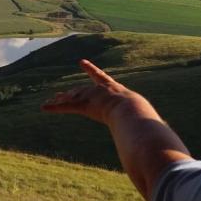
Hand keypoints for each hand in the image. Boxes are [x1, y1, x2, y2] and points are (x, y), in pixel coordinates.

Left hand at [42, 60, 156, 124]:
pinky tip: (43, 108)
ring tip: (50, 101)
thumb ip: (146, 125)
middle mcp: (100, 90)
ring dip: (60, 101)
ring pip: (71, 98)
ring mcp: (90, 96)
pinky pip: (64, 107)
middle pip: (82, 90)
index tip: (82, 62)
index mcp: (114, 90)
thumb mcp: (144, 117)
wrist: (132, 109)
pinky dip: (53, 108)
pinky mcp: (82, 105)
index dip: (91, 70)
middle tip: (62, 92)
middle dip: (72, 92)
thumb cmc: (141, 114)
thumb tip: (158, 137)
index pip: (101, 78)